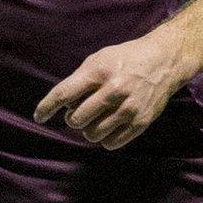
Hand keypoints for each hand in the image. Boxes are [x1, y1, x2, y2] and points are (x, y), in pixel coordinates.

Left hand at [34, 31, 193, 149]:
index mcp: (99, 71)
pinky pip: (111, 143)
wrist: (164, 61)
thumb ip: (79, 80)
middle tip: (80, 113)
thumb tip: (62, 106)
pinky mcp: (141, 121)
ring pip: (92, 134)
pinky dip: (105, 139)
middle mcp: (114, 89)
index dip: (46, 107)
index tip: (38, 117)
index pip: (64, 94)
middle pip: (77, 119)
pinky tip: (108, 127)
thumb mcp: (99, 59)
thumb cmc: (125, 59)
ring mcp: (129, 107)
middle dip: (73, 119)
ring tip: (96, 119)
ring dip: (88, 130)